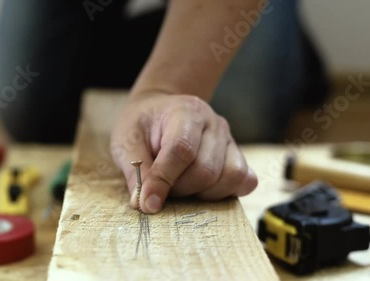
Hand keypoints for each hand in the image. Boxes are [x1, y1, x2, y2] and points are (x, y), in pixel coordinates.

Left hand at [110, 91, 257, 213]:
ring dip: (201, 194)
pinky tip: (202, 189)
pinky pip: (245, 180)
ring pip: (229, 178)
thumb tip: (143, 203)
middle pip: (206, 170)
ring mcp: (229, 139)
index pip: (181, 149)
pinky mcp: (237, 155)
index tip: (147, 203)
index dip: (163, 180)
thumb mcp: (126, 142)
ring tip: (180, 185)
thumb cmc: (141, 127)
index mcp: (184, 111)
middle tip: (160, 188)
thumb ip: (135, 171)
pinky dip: (225, 192)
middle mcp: (213, 123)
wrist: (159, 112)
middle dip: (179, 190)